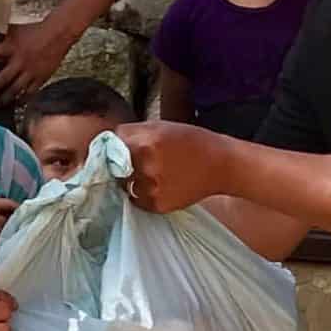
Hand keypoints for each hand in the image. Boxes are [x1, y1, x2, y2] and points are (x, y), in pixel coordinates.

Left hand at [0, 20, 72, 106]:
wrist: (58, 34)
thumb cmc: (36, 31)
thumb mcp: (16, 32)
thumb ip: (4, 41)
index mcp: (13, 48)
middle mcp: (21, 61)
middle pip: (4, 78)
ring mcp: (32, 71)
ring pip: (16, 89)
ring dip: (4, 98)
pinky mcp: (41, 78)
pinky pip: (31, 92)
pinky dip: (22, 99)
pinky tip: (16, 103)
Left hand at [115, 121, 231, 213]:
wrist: (222, 165)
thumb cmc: (192, 141)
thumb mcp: (162, 126)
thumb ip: (133, 132)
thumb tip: (108, 140)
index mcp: (146, 142)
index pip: (111, 144)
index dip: (115, 145)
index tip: (119, 148)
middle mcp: (146, 166)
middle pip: (114, 167)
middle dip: (121, 164)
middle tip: (139, 162)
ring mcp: (151, 188)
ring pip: (125, 185)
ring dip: (133, 180)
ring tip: (155, 173)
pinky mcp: (158, 205)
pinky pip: (137, 200)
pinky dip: (143, 194)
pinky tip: (162, 184)